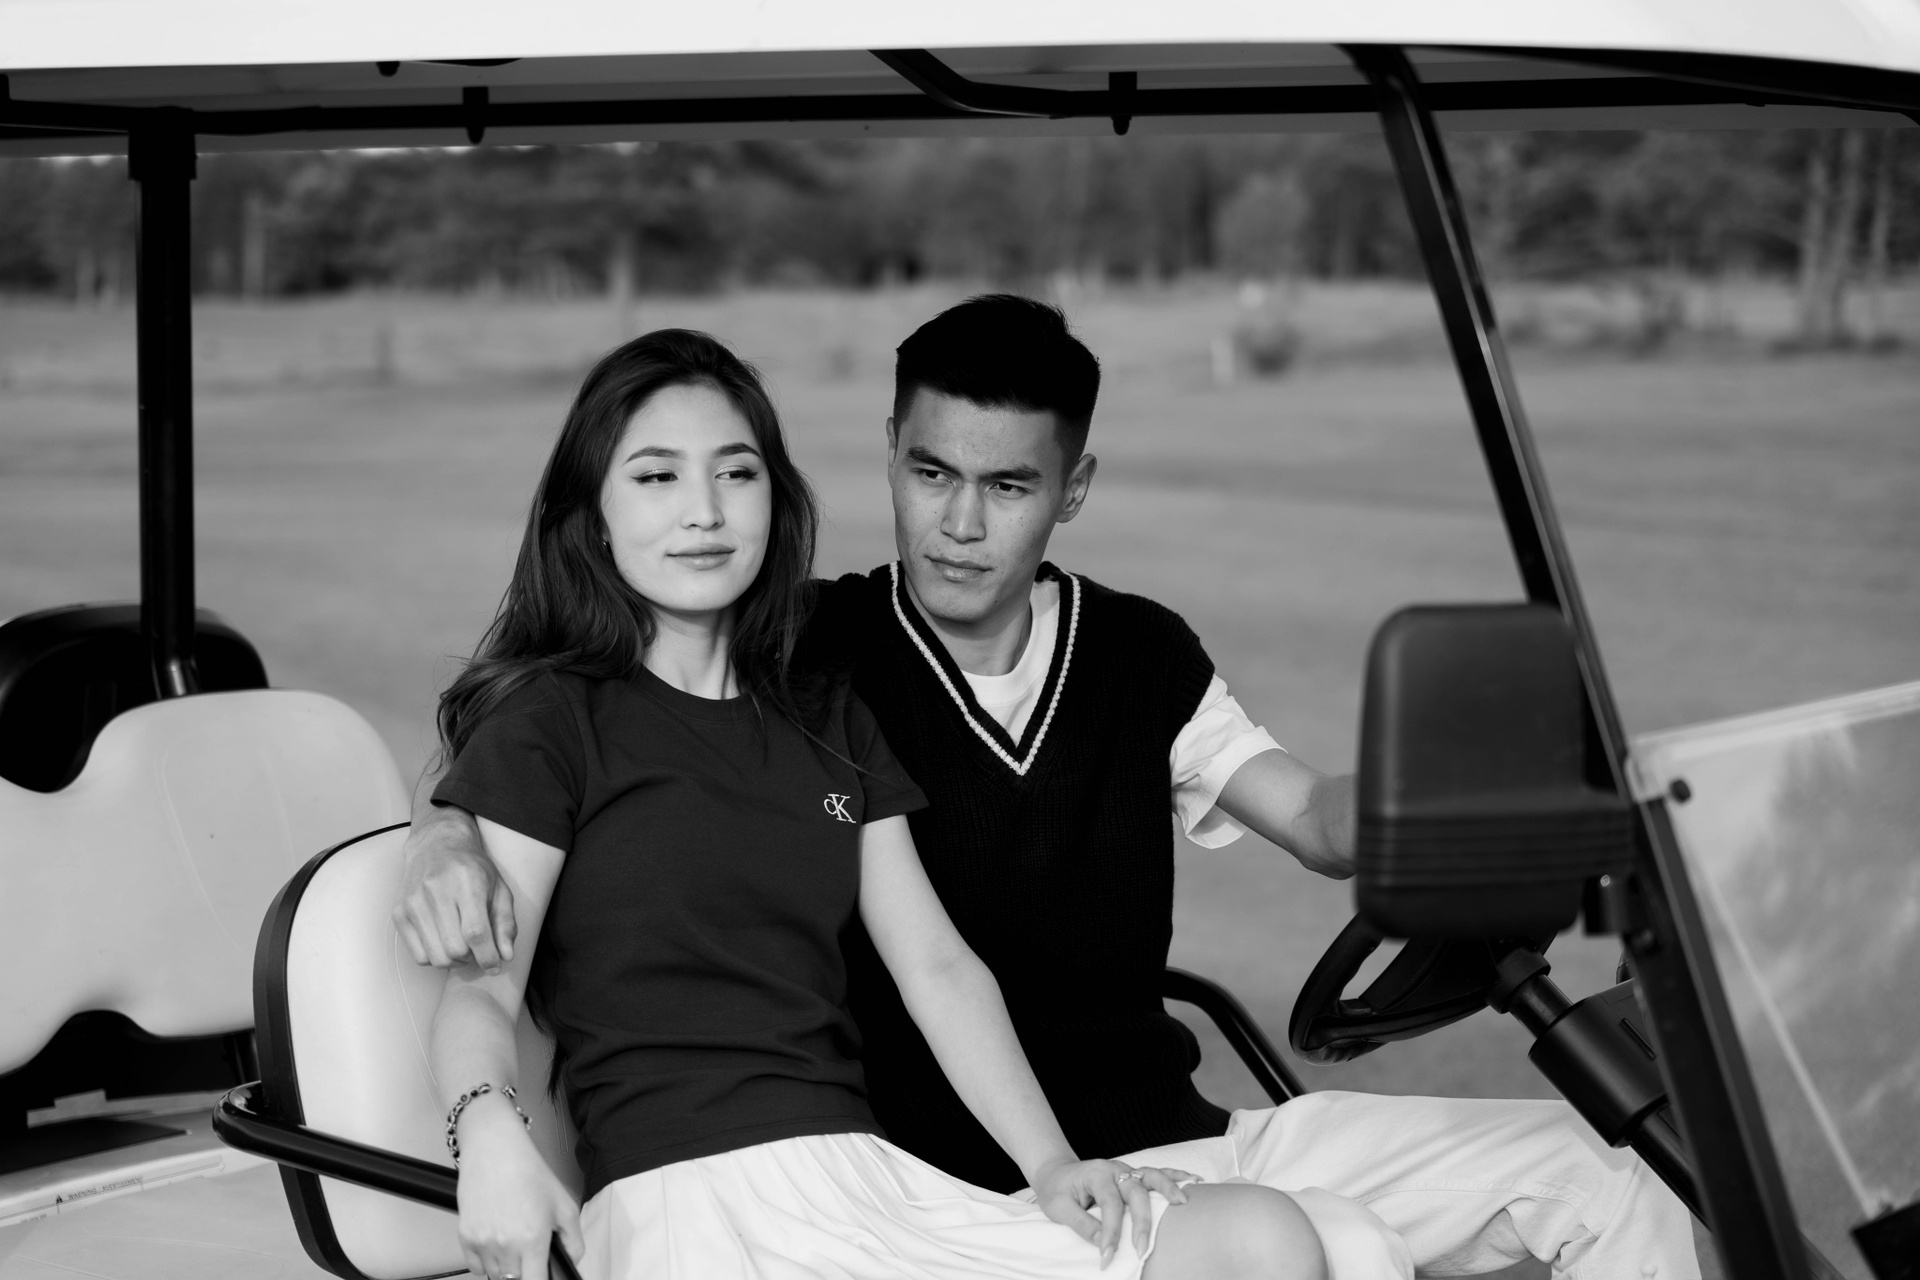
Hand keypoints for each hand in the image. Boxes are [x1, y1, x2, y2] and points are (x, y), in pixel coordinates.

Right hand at [392, 805, 515, 970]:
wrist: (436, 845)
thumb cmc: (472, 867)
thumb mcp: (499, 888)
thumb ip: (505, 923)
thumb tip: (505, 956)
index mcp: (466, 882)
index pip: (476, 932)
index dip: (488, 956)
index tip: (495, 965)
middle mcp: (436, 892)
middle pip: (455, 949)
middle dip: (472, 958)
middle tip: (478, 949)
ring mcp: (413, 903)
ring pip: (436, 957)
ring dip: (454, 961)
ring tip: (462, 946)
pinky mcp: (399, 913)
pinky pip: (419, 956)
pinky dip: (435, 958)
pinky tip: (443, 942)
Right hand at [455, 1102, 582, 1279]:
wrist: (495, 1151)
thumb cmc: (529, 1172)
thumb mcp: (564, 1204)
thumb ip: (574, 1240)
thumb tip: (572, 1261)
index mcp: (533, 1239)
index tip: (542, 1274)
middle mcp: (506, 1246)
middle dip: (525, 1269)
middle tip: (529, 1247)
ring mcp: (483, 1243)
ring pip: (496, 1274)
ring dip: (506, 1266)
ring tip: (512, 1238)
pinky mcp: (465, 1238)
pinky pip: (475, 1267)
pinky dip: (485, 1262)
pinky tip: (496, 1240)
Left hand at [1031, 1156, 1193, 1267]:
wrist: (1056, 1172)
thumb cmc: (1056, 1189)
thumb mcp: (1058, 1207)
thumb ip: (1081, 1223)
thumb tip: (1102, 1243)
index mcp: (1095, 1174)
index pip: (1109, 1205)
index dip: (1110, 1232)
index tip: (1107, 1257)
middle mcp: (1115, 1169)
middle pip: (1135, 1192)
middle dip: (1141, 1221)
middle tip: (1142, 1247)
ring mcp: (1127, 1170)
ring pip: (1152, 1176)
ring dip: (1169, 1189)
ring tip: (1184, 1203)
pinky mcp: (1134, 1175)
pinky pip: (1158, 1173)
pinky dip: (1176, 1176)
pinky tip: (1194, 1180)